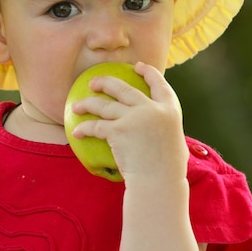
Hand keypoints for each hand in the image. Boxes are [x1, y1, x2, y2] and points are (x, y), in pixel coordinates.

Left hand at [71, 62, 188, 183]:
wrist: (158, 184)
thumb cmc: (168, 172)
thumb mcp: (175, 142)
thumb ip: (165, 129)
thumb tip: (159, 127)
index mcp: (170, 111)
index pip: (159, 85)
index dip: (148, 73)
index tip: (138, 67)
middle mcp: (152, 109)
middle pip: (124, 88)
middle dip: (106, 82)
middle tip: (93, 82)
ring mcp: (134, 118)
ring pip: (104, 105)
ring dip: (87, 104)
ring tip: (77, 106)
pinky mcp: (118, 130)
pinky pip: (96, 126)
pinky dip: (85, 128)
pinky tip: (76, 131)